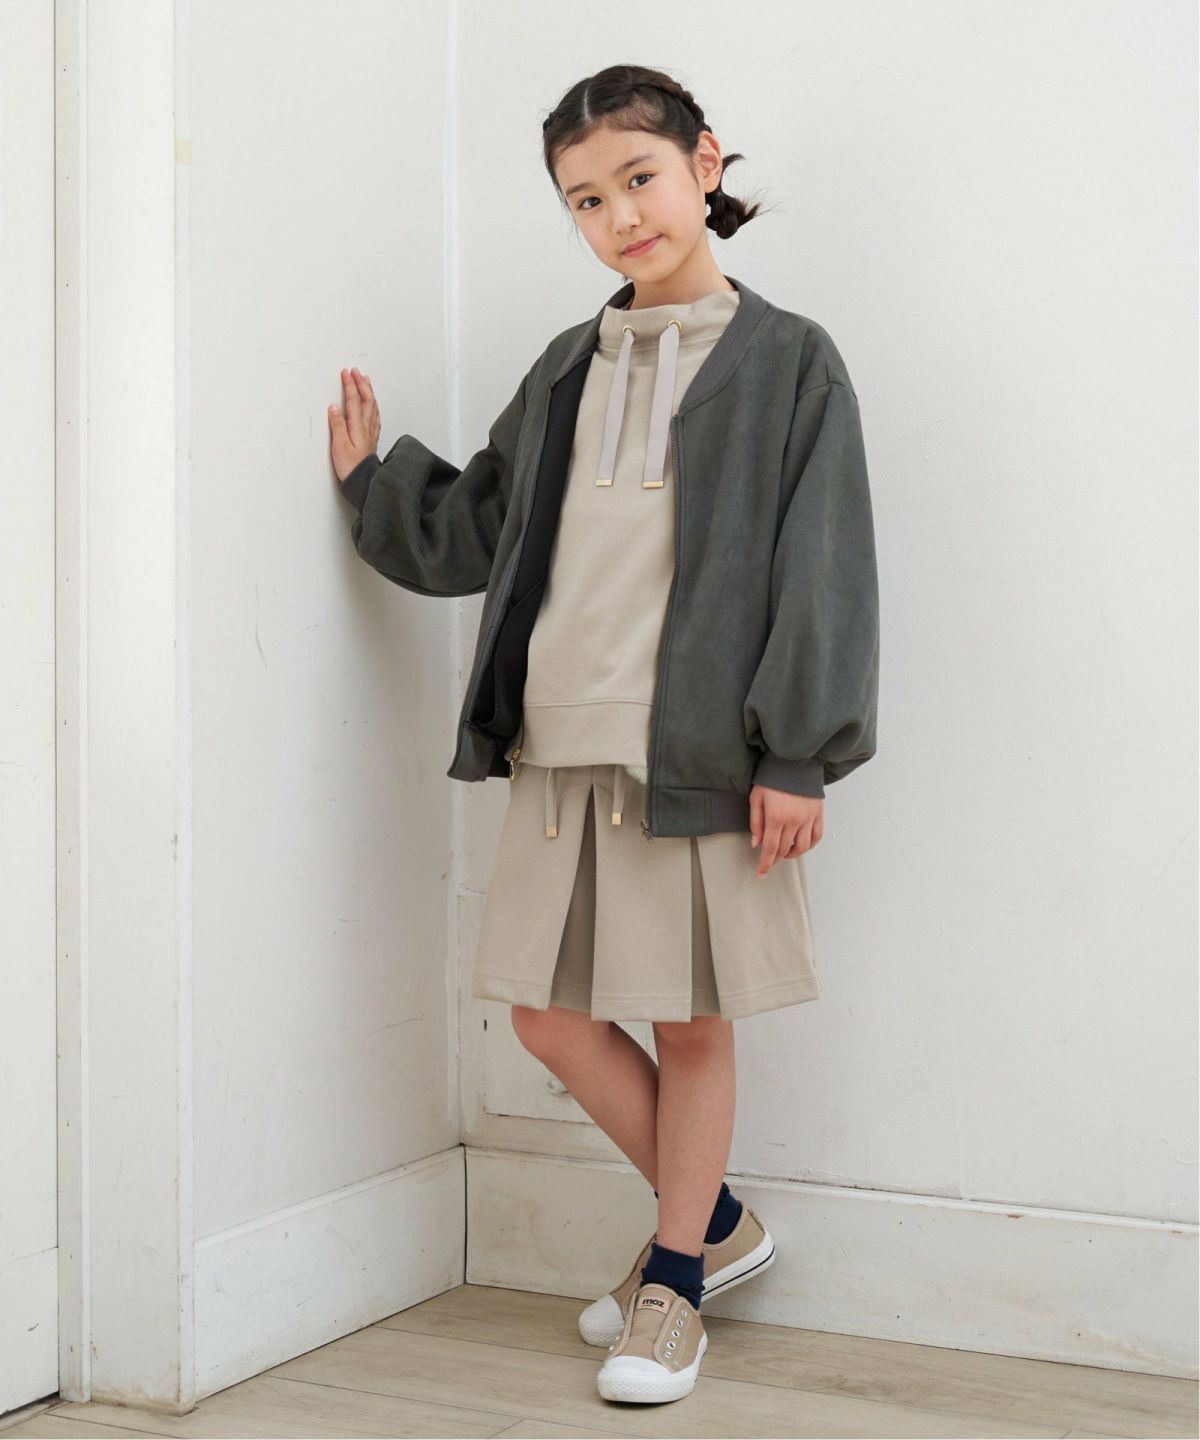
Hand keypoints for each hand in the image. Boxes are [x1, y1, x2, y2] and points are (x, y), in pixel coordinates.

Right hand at [329, 367, 381, 481]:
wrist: (365, 483)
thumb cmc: (351, 468)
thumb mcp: (339, 447)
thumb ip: (337, 426)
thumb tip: (334, 408)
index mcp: (357, 427)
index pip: (354, 400)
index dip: (350, 385)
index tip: (346, 373)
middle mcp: (366, 428)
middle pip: (367, 400)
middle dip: (361, 384)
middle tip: (355, 372)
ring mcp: (371, 433)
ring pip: (373, 407)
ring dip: (369, 392)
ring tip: (365, 381)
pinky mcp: (371, 440)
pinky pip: (375, 416)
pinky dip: (373, 406)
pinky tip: (373, 405)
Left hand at [749, 785, 822, 876]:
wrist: (795, 761)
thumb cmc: (772, 778)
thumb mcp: (756, 797)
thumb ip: (756, 822)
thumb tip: (756, 844)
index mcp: (776, 817)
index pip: (770, 849)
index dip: (765, 864)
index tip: (761, 874)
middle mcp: (794, 821)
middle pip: (784, 849)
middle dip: (775, 859)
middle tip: (769, 861)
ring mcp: (808, 818)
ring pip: (802, 847)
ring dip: (792, 854)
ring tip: (784, 853)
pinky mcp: (818, 814)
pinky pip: (816, 837)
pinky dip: (809, 846)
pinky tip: (801, 846)